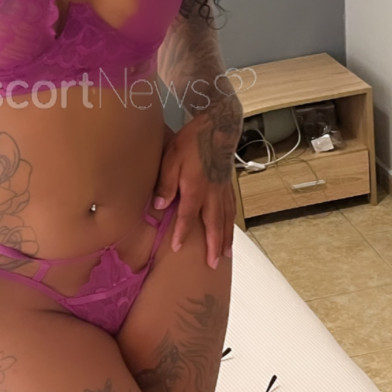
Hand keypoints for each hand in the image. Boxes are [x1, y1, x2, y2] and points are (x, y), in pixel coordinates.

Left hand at [153, 109, 239, 268]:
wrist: (218, 126)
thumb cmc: (192, 141)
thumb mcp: (171, 158)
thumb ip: (165, 183)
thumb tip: (159, 205)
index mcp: (197, 187)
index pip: (188, 215)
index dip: (182, 232)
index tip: (176, 248)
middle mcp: (213, 192)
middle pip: (214, 224)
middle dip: (213, 246)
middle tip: (213, 265)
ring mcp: (223, 189)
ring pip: (226, 219)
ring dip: (226, 238)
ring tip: (226, 255)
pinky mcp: (228, 185)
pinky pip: (231, 209)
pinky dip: (232, 223)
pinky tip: (231, 230)